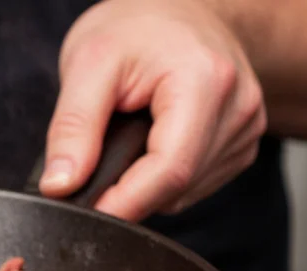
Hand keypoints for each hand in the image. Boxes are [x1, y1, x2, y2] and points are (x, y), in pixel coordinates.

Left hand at [39, 0, 266, 220]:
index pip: (169, 170)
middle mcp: (238, 108)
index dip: (123, 203)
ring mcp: (246, 128)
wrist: (180, 10)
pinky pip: (194, 187)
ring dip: (144, 186)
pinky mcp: (242, 144)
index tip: (85, 214)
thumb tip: (60, 185)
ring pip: (184, 193)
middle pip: (177, 187)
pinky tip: (150, 144)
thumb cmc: (135, 29)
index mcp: (206, 82)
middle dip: (128, 193)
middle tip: (92, 171)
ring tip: (125, 141)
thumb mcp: (88, 64)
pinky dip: (163, 180)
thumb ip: (72, 128)